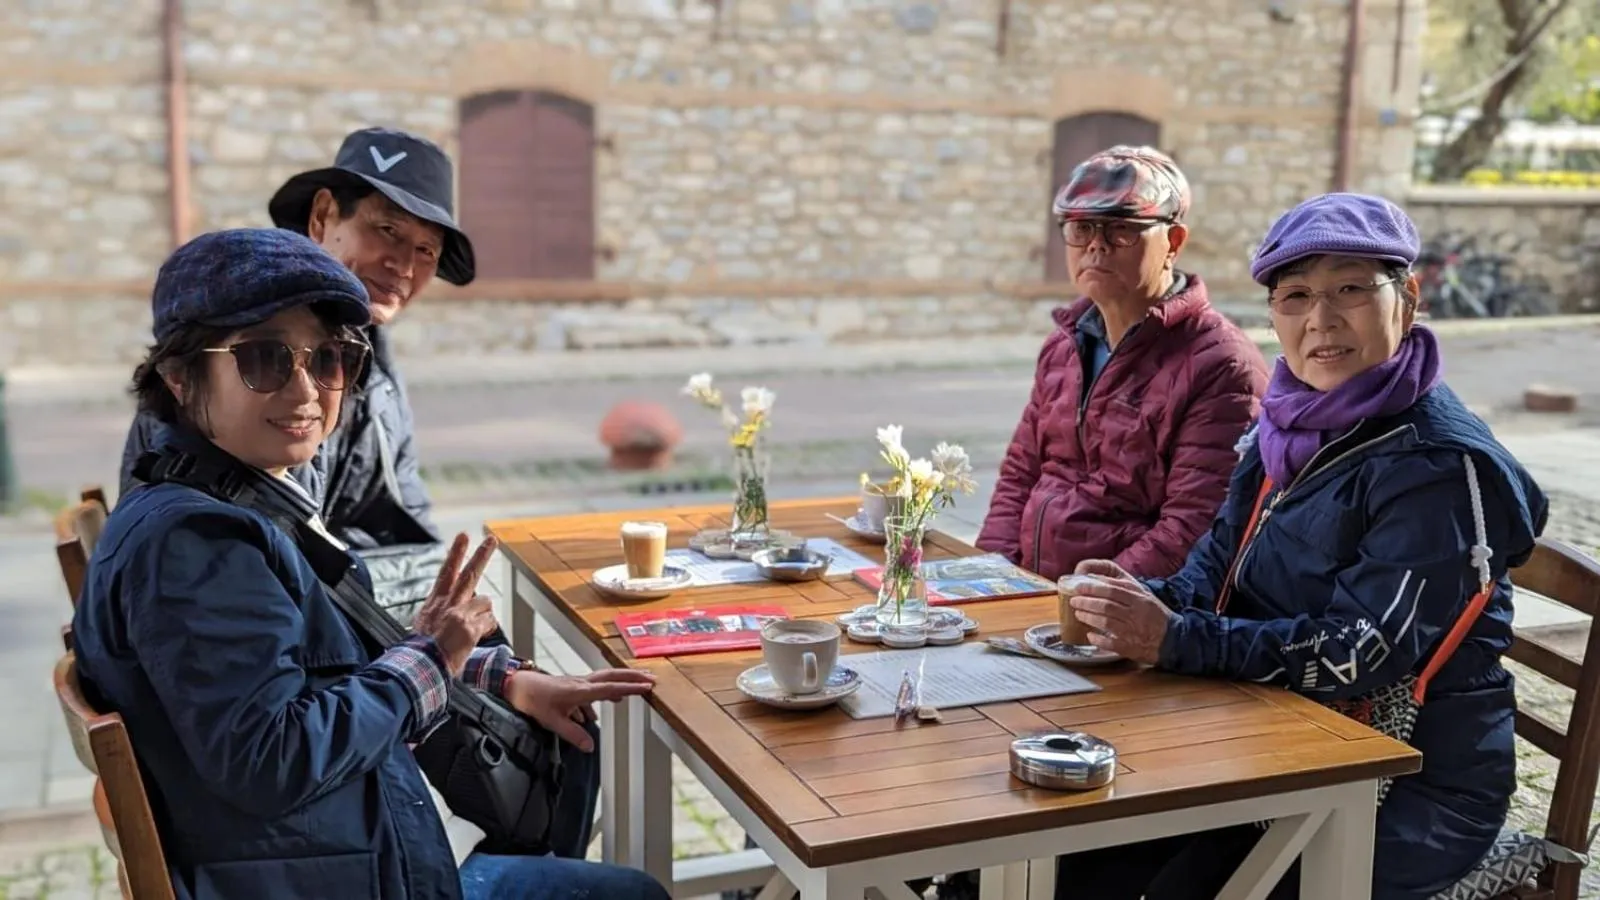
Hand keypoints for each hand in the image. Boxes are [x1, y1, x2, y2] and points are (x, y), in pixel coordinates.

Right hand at [414, 533, 500, 676]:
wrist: (419, 666)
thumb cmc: (420, 652)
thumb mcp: (422, 626)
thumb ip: (438, 614)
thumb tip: (449, 614)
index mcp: (434, 603)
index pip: (446, 572)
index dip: (456, 553)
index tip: (463, 536)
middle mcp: (447, 604)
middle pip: (469, 573)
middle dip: (481, 555)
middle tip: (492, 539)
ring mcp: (459, 613)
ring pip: (484, 602)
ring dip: (484, 614)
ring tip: (472, 629)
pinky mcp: (469, 627)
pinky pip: (489, 621)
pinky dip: (487, 628)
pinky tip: (476, 638)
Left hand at [503, 669, 656, 751]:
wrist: (515, 684)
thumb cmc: (532, 699)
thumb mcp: (552, 721)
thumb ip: (572, 734)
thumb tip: (590, 746)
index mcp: (580, 691)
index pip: (610, 688)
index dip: (630, 689)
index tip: (647, 688)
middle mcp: (581, 683)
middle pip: (613, 676)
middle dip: (633, 677)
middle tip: (651, 679)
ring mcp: (577, 682)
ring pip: (605, 679)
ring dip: (621, 681)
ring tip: (635, 687)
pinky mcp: (571, 685)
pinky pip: (593, 687)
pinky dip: (603, 692)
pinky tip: (598, 711)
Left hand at [1066, 559, 1177, 665]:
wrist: (1172, 638)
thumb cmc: (1153, 614)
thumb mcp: (1142, 594)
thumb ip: (1121, 585)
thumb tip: (1095, 578)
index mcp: (1139, 597)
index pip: (1112, 589)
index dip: (1092, 587)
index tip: (1078, 586)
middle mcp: (1135, 613)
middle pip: (1106, 605)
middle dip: (1086, 602)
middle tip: (1074, 600)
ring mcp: (1132, 631)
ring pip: (1106, 622)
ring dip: (1088, 617)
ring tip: (1079, 613)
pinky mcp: (1129, 647)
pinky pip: (1109, 642)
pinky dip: (1097, 638)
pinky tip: (1090, 635)